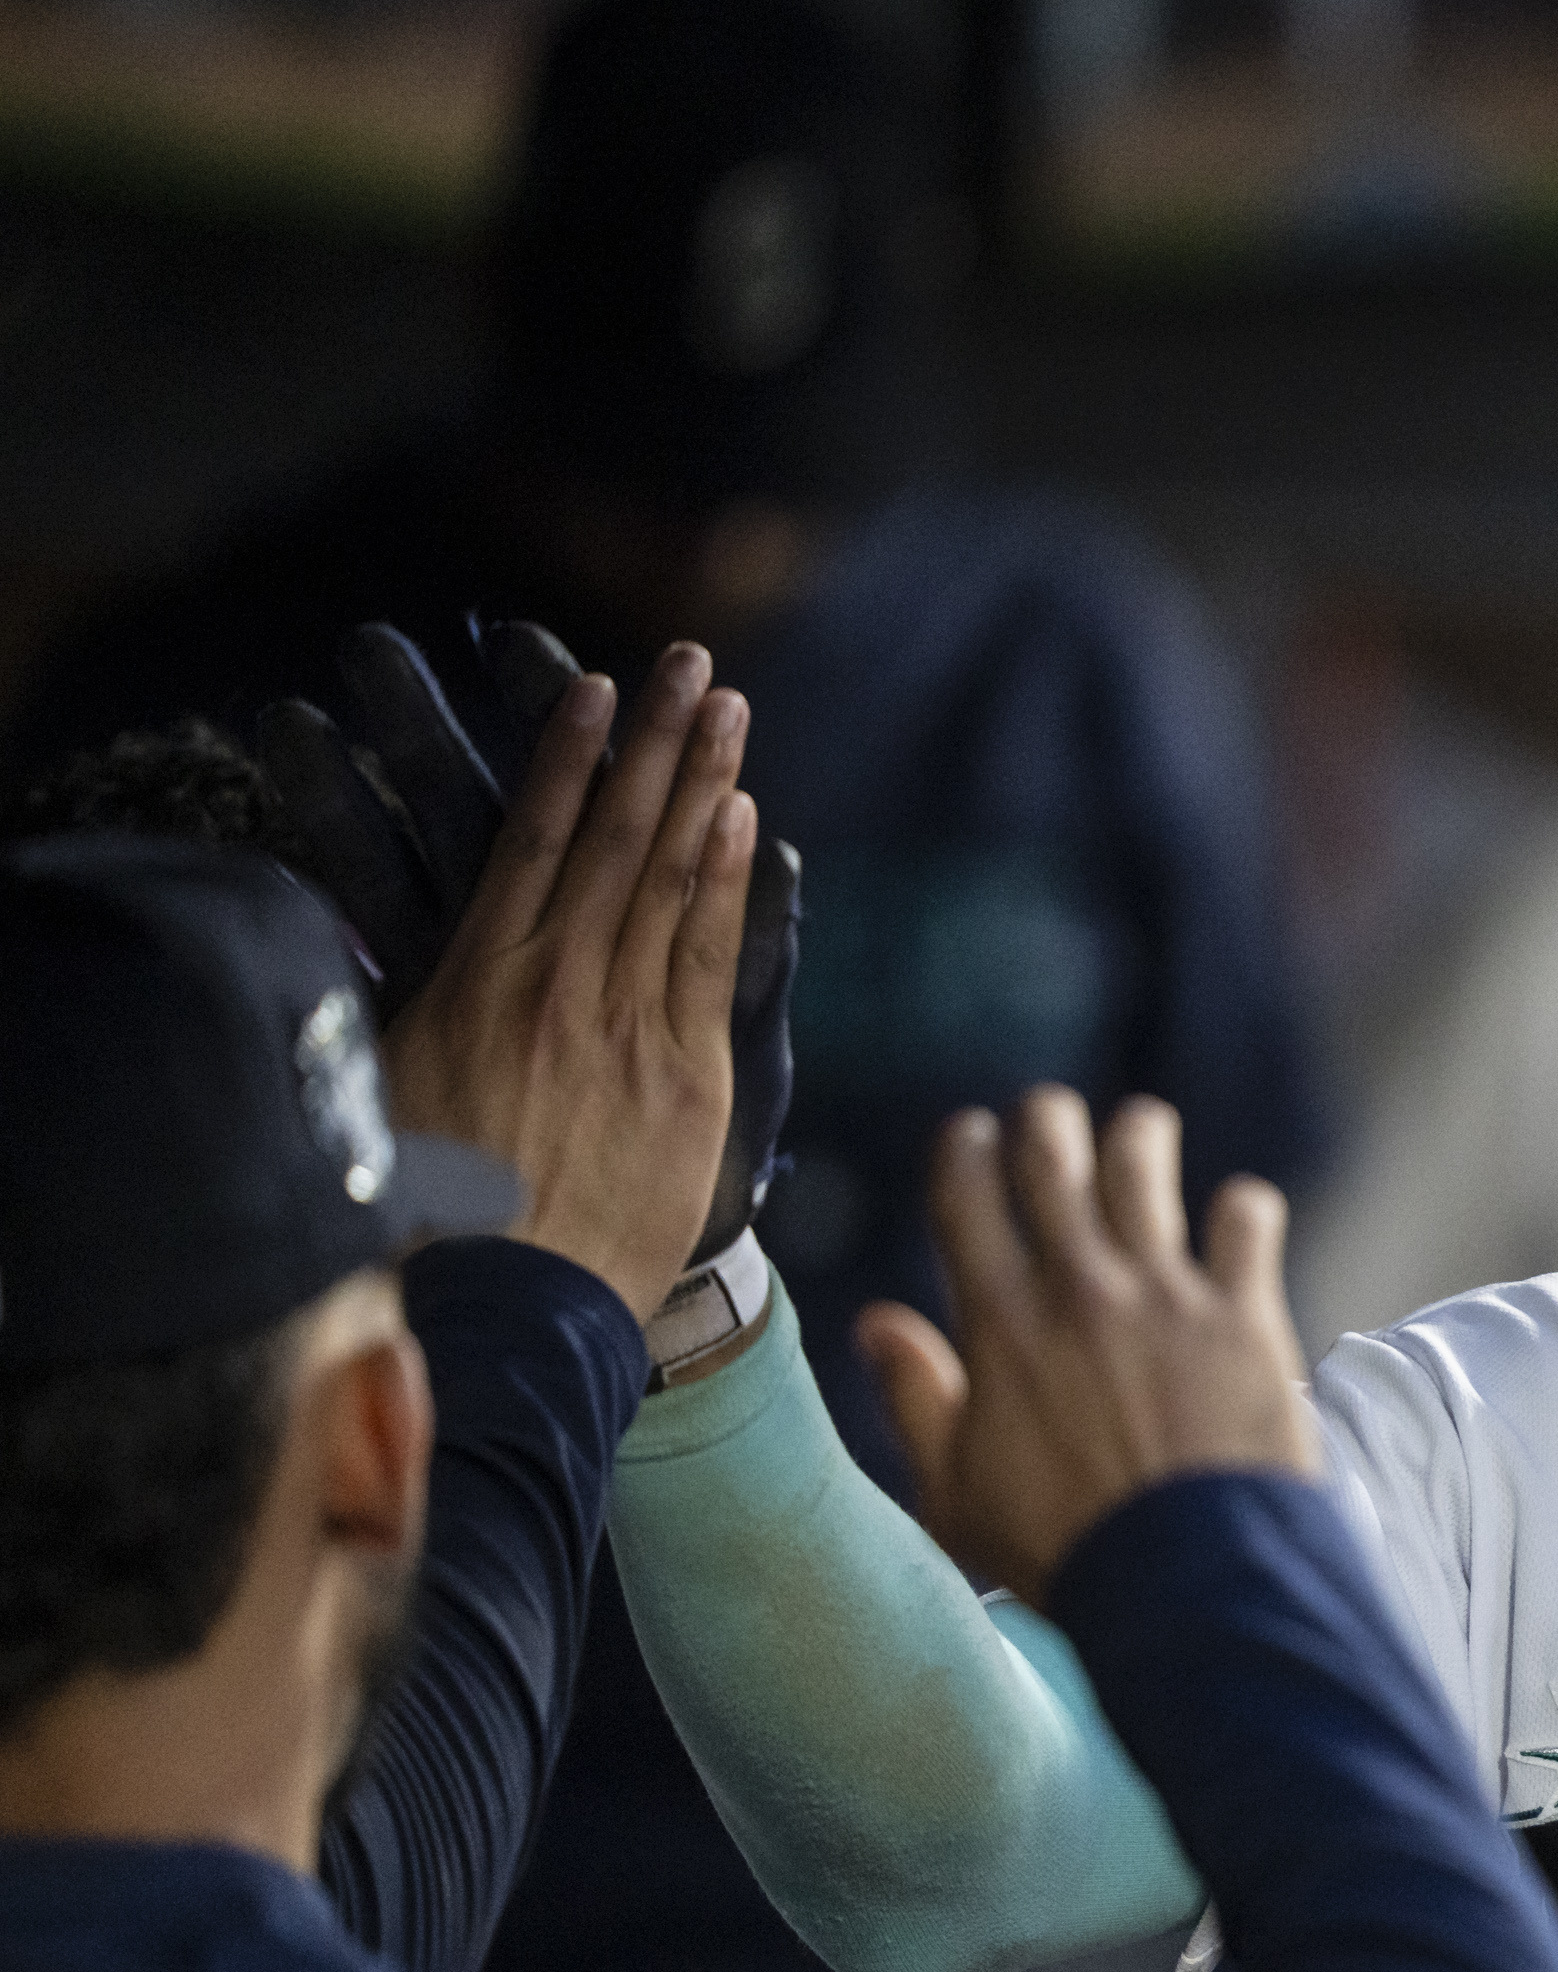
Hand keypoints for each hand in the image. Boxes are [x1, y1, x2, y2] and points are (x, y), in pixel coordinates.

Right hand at [265, 620, 801, 1267]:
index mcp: (476, 981)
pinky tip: (743, 816)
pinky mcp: (685, 1072)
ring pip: (668, 878)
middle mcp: (554, 984)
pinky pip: (709, 954)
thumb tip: (409, 947)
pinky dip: (726, 880)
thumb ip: (427, 1007)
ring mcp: (625, 1023)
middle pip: (613, 837)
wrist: (509, 1308)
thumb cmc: (440, 1214)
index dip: (570, 758)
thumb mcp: (398, 1088)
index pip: (530, 839)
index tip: (596, 690)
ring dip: (703, 785)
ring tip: (730, 709)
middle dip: (657, 743)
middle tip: (692, 663)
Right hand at [856, 1090, 1318, 1605]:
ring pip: (1144, 1160)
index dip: (965, 1149)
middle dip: (1044, 1120)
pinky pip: (1248, 1215)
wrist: (1184, 1584)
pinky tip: (1234, 1225)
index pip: (967, 1194)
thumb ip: (914, 1400)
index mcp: (1001, 1326)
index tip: (972, 1137)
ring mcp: (1166, 1295)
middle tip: (1050, 1121)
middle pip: (1050, 1152)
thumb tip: (876, 1323)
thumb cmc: (1062, 1552)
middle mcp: (1080, 1290)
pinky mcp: (1245, 1314)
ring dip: (1137, 1136)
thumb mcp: (955, 1493)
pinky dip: (1242, 1209)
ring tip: (1139, 1136)